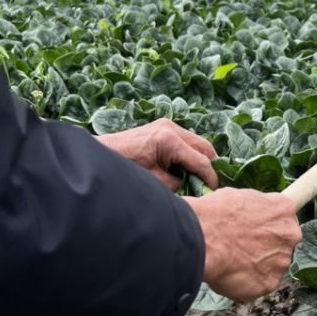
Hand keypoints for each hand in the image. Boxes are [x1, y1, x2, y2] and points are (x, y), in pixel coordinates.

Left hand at [98, 118, 216, 191]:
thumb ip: (179, 184)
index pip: (202, 161)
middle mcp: (172, 128)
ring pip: (197, 142)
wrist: (103, 153)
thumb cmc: (126, 168)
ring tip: (196, 176)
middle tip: (208, 183)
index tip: (213, 191)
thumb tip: (193, 186)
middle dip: (209, 166)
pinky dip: (190, 153)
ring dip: (200, 158)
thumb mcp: (155, 182)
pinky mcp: (163, 126)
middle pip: (205, 147)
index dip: (210, 178)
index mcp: (170, 141)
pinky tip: (184, 166)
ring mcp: (168, 124)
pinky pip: (186, 140)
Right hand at [183, 188, 301, 302]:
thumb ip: (255, 208)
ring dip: (256, 267)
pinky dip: (246, 284)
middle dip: (265, 248)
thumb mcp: (239, 196)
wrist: (203, 238)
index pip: (284, 219)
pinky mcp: (269, 283)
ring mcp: (281, 261)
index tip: (259, 230)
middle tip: (242, 248)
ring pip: (271, 266)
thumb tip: (251, 215)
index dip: (269, 225)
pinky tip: (229, 275)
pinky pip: (259, 285)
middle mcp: (290, 235)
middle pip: (282, 244)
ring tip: (231, 262)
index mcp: (284, 209)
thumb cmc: (216, 214)